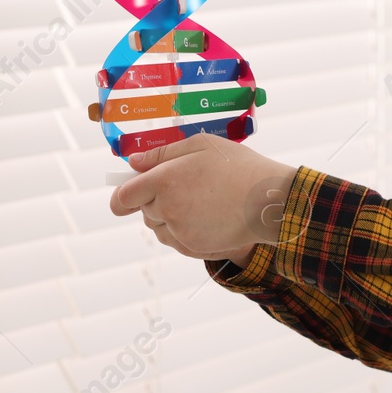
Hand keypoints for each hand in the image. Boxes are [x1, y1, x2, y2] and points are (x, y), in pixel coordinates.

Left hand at [110, 135, 299, 260]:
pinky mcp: (193, 247)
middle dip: (154, 200)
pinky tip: (205, 217)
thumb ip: (162, 154)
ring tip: (197, 202)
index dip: (122, 195)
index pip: (123, 197)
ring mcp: (180, 231)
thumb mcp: (201, 145)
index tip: (128, 193)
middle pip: (143, 211)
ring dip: (167, 217)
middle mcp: (167, 209)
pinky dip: (183, 231)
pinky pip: (176, 241)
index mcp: (163, 181)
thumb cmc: (238, 166)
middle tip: (183, 187)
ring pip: (158, 228)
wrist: (269, 200)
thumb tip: (134, 163)